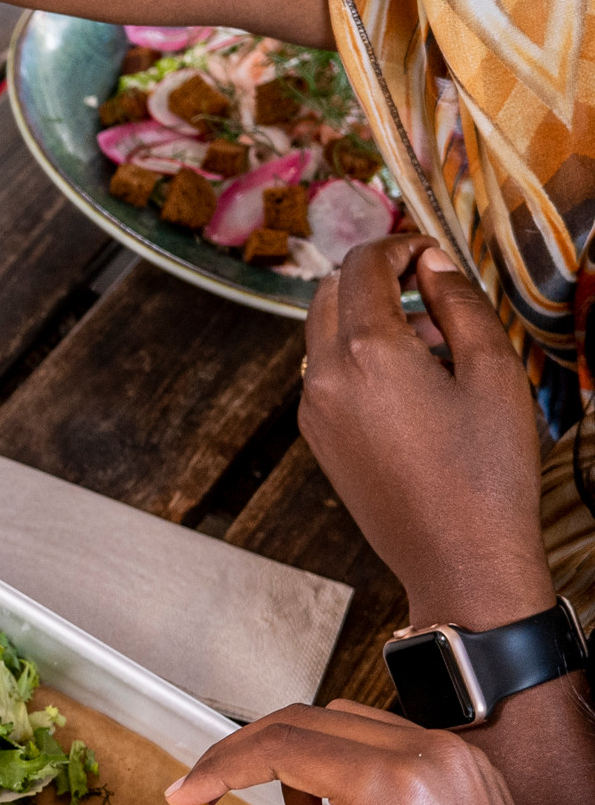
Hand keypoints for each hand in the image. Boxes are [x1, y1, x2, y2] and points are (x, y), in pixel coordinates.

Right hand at [165, 701, 581, 804]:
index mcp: (392, 781)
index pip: (278, 746)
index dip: (218, 769)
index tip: (184, 795)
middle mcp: (427, 753)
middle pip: (305, 721)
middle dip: (249, 757)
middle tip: (212, 796)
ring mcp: (454, 757)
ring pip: (344, 725)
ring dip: (298, 761)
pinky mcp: (467, 770)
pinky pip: (387, 742)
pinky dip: (345, 766)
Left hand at [299, 235, 548, 630]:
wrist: (459, 558)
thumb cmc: (487, 471)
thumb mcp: (492, 372)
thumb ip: (458, 304)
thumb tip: (430, 264)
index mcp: (365, 352)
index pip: (361, 265)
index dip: (398, 245)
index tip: (431, 252)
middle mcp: (324, 377)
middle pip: (329, 293)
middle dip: (375, 278)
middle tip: (430, 291)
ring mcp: (313, 410)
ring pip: (323, 335)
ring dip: (366, 318)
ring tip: (434, 343)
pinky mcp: (317, 439)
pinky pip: (326, 376)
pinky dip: (357, 358)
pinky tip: (412, 384)